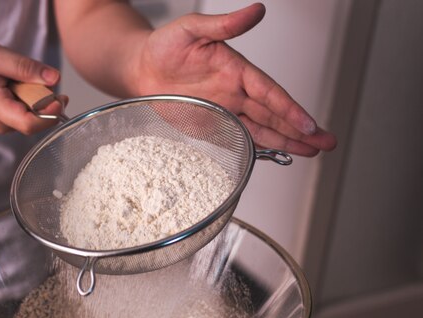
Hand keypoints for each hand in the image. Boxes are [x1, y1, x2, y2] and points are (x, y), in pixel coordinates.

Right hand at [0, 41, 66, 134]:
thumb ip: (24, 67)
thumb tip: (55, 78)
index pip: (29, 123)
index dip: (50, 112)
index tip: (59, 96)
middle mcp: (0, 123)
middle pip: (36, 119)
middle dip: (44, 98)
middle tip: (33, 75)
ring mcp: (3, 125)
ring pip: (33, 115)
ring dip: (34, 95)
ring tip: (13, 78)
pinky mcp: (6, 122)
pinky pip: (26, 112)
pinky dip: (26, 96)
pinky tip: (11, 85)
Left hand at [135, 3, 335, 155]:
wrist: (139, 68)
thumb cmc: (164, 45)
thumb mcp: (192, 28)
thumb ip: (224, 24)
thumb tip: (257, 10)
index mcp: (236, 69)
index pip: (269, 92)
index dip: (289, 110)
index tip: (308, 124)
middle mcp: (235, 92)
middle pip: (274, 115)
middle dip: (300, 131)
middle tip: (326, 143)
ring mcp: (225, 111)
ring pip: (262, 129)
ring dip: (287, 141)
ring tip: (312, 153)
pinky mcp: (211, 125)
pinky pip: (240, 139)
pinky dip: (260, 148)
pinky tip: (280, 154)